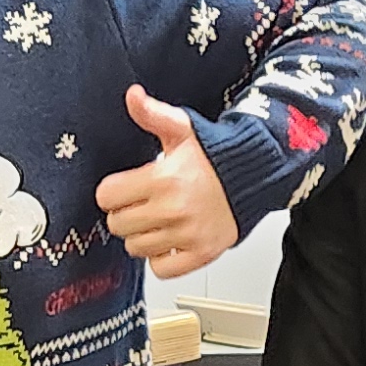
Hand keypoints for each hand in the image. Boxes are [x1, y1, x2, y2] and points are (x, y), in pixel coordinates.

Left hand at [97, 85, 235, 276]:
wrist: (257, 175)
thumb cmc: (218, 154)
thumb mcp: (183, 129)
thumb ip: (152, 114)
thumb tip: (132, 96)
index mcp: (163, 178)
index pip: (107, 196)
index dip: (112, 192)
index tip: (124, 189)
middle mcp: (174, 209)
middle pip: (118, 225)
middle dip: (124, 214)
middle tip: (140, 205)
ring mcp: (188, 235)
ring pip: (136, 248)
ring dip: (141, 237)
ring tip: (156, 221)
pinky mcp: (202, 253)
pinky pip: (162, 269)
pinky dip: (161, 259)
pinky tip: (169, 240)